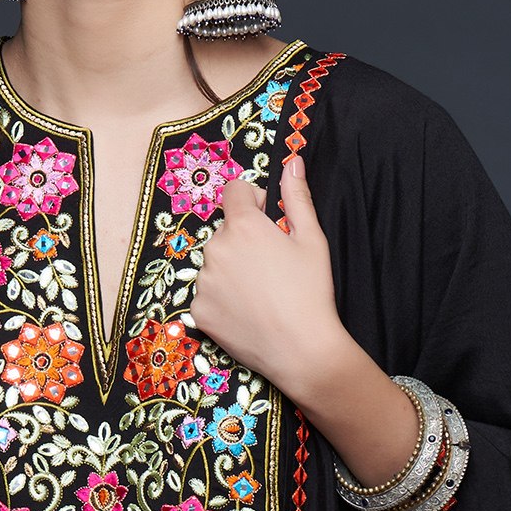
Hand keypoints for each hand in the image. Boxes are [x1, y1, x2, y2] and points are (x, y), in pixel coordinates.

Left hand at [186, 154, 347, 412]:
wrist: (301, 350)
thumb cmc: (311, 291)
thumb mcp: (312, 239)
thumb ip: (297, 196)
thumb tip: (292, 160)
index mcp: (243, 226)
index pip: (234, 191)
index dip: (253, 201)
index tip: (269, 220)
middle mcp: (215, 249)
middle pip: (225, 231)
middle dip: (244, 240)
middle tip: (271, 267)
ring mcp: (203, 282)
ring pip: (215, 263)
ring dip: (232, 269)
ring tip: (260, 293)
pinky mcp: (198, 312)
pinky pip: (207, 295)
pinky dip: (222, 299)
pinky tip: (247, 312)